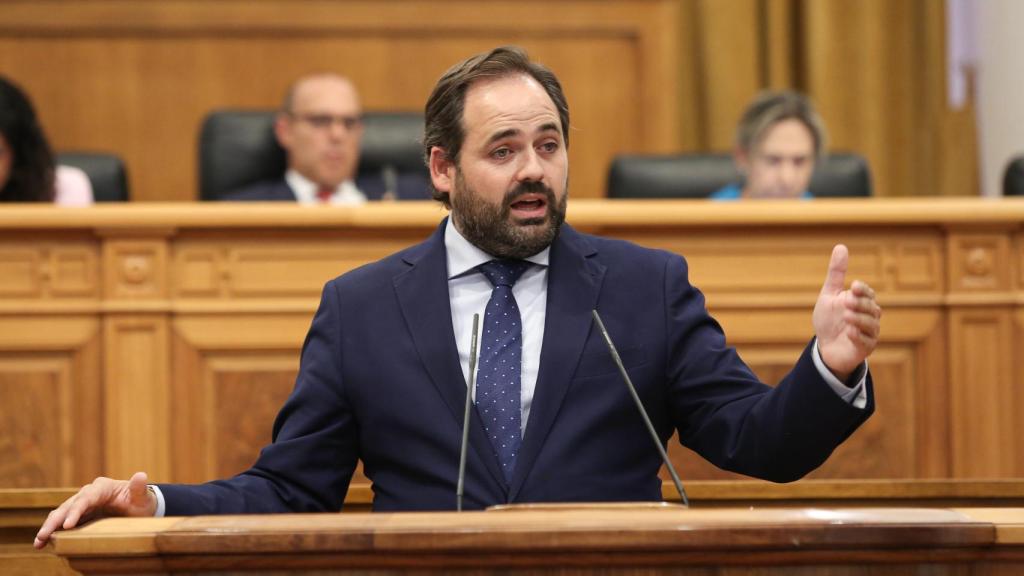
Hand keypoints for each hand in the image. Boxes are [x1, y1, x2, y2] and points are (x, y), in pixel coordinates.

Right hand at [34, 471, 155, 548]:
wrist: (139, 507)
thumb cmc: (141, 502)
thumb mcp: (143, 497)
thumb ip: (139, 488)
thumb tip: (141, 475)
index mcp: (103, 487)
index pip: (86, 498)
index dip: (76, 511)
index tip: (67, 525)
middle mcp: (89, 493)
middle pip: (69, 505)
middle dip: (55, 521)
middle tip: (43, 535)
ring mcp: (81, 504)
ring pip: (61, 513)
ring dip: (49, 526)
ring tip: (38, 541)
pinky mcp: (78, 514)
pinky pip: (62, 521)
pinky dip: (52, 529)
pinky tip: (42, 542)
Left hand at [812, 245, 880, 379]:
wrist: (824, 347)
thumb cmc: (829, 320)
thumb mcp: (829, 295)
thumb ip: (836, 273)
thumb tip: (841, 246)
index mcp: (862, 302)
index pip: (867, 293)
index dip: (862, 290)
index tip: (852, 285)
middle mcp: (869, 316)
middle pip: (871, 307)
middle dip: (860, 304)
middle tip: (846, 302)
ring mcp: (869, 333)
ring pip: (871, 324)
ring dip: (859, 319)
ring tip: (846, 316)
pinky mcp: (865, 348)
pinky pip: (867, 342)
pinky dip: (859, 336)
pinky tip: (849, 332)